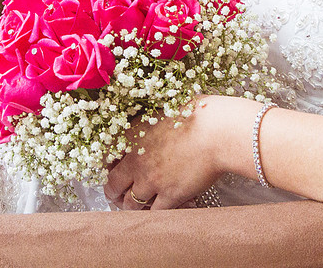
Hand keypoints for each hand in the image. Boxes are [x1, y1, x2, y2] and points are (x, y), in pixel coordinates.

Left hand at [103, 96, 227, 210]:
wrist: (218, 131)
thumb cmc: (197, 114)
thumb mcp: (163, 109)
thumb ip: (150, 122)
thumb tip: (150, 123)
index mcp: (131, 136)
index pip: (105, 156)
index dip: (105, 165)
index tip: (110, 168)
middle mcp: (137, 161)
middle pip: (112, 185)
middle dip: (112, 192)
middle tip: (116, 194)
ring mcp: (152, 181)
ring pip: (130, 204)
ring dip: (130, 206)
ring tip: (134, 206)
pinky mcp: (170, 196)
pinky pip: (154, 213)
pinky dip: (154, 213)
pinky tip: (158, 209)